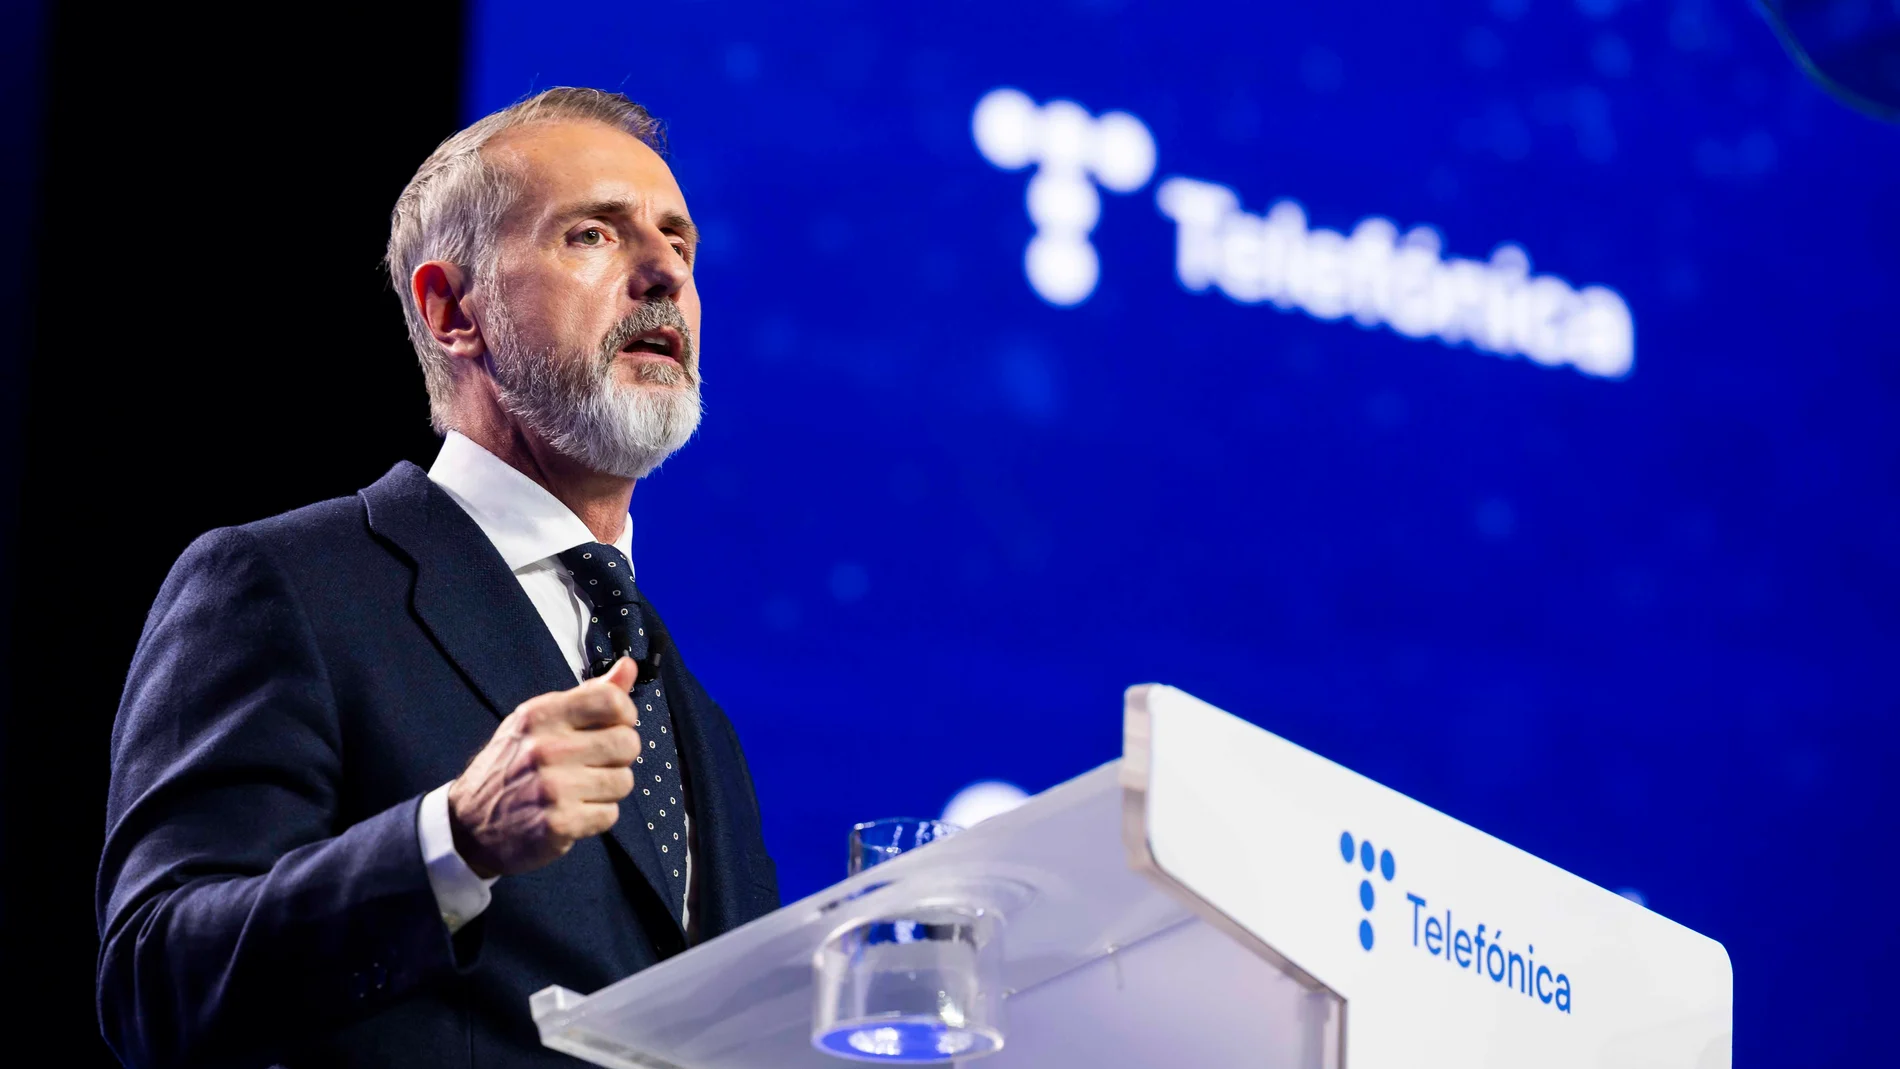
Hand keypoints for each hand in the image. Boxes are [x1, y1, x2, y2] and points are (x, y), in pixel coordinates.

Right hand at [447, 658, 640, 877]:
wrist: (468, 825)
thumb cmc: (510, 766)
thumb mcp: (539, 721)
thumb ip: (588, 695)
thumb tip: (628, 667)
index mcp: (541, 715)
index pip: (611, 700)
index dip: (625, 714)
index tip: (615, 725)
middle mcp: (546, 748)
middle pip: (627, 743)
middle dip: (619, 756)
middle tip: (595, 763)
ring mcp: (553, 788)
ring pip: (623, 781)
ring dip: (608, 788)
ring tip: (581, 789)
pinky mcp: (559, 824)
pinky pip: (610, 815)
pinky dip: (597, 816)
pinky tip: (573, 811)